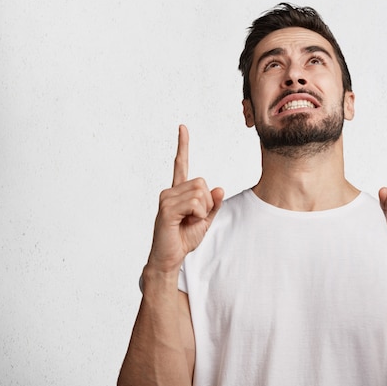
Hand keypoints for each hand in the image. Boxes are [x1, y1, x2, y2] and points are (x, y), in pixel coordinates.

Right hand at [147, 125, 223, 274]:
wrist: (170, 258)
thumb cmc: (184, 239)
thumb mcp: (205, 220)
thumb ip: (213, 205)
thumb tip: (219, 188)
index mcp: (178, 191)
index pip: (180, 163)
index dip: (183, 145)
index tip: (182, 127)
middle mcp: (170, 191)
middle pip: (202, 182)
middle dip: (207, 203)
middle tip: (195, 218)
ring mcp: (166, 198)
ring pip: (200, 193)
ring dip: (202, 211)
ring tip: (189, 222)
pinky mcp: (166, 208)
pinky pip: (195, 203)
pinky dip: (198, 215)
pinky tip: (185, 223)